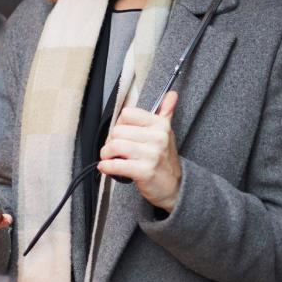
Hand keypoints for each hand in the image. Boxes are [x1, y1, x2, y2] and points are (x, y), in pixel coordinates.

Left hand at [98, 90, 182, 211]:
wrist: (175, 187)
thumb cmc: (165, 159)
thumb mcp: (167, 133)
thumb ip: (166, 112)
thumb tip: (172, 94)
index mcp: (160, 125)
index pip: (127, 114)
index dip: (119, 124)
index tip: (121, 134)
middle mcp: (157, 137)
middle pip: (117, 131)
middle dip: (110, 141)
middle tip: (114, 150)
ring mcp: (152, 154)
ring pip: (114, 146)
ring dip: (106, 154)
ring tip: (109, 158)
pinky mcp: (145, 171)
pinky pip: (116, 164)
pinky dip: (106, 166)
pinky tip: (107, 167)